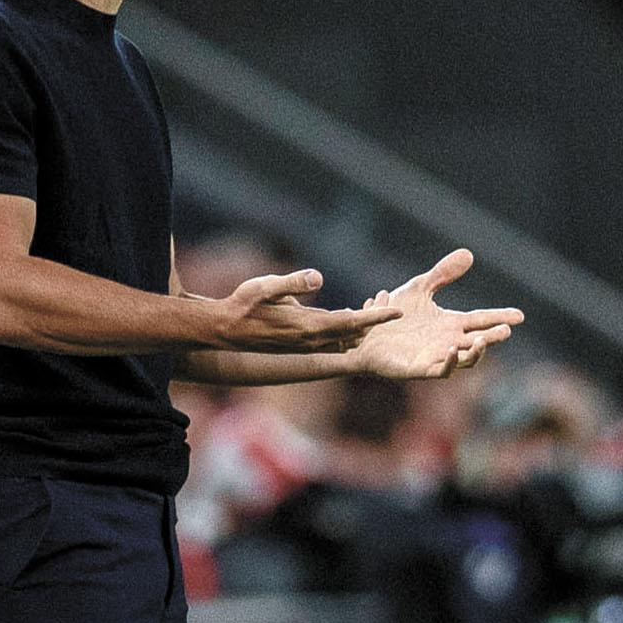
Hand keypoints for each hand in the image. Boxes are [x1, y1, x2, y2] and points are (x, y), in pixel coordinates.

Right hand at [213, 269, 401, 353]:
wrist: (224, 329)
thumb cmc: (243, 304)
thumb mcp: (265, 286)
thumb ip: (292, 282)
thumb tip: (318, 277)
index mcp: (306, 326)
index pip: (350, 322)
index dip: (375, 318)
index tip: (397, 312)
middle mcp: (310, 340)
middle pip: (352, 333)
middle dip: (373, 321)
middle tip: (392, 307)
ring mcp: (305, 345)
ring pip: (343, 339)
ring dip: (360, 327)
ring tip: (376, 309)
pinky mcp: (300, 344)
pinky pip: (332, 340)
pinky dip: (346, 331)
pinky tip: (350, 320)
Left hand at [353, 249, 522, 377]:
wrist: (364, 333)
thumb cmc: (393, 314)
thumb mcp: (419, 288)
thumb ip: (442, 273)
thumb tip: (469, 254)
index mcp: (451, 324)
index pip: (481, 320)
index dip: (500, 317)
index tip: (520, 315)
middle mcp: (448, 342)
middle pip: (478, 341)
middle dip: (492, 337)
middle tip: (506, 329)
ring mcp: (435, 357)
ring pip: (464, 360)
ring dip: (475, 352)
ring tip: (481, 339)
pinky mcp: (419, 369)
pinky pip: (440, 370)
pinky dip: (450, 363)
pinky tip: (454, 350)